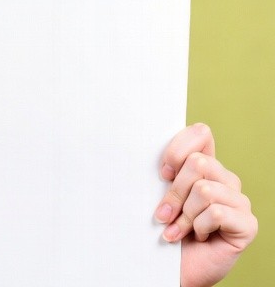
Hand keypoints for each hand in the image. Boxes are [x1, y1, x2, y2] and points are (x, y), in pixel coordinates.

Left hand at [155, 123, 256, 286]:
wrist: (171, 268)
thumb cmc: (164, 227)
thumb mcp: (160, 192)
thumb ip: (166, 169)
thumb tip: (154, 151)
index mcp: (206, 165)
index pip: (201, 133)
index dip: (177, 149)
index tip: (162, 173)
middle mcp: (225, 179)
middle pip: (198, 163)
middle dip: (175, 192)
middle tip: (165, 213)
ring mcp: (239, 201)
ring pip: (204, 189)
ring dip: (184, 214)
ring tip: (179, 229)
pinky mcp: (247, 224)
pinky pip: (217, 212)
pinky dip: (198, 227)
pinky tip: (198, 237)